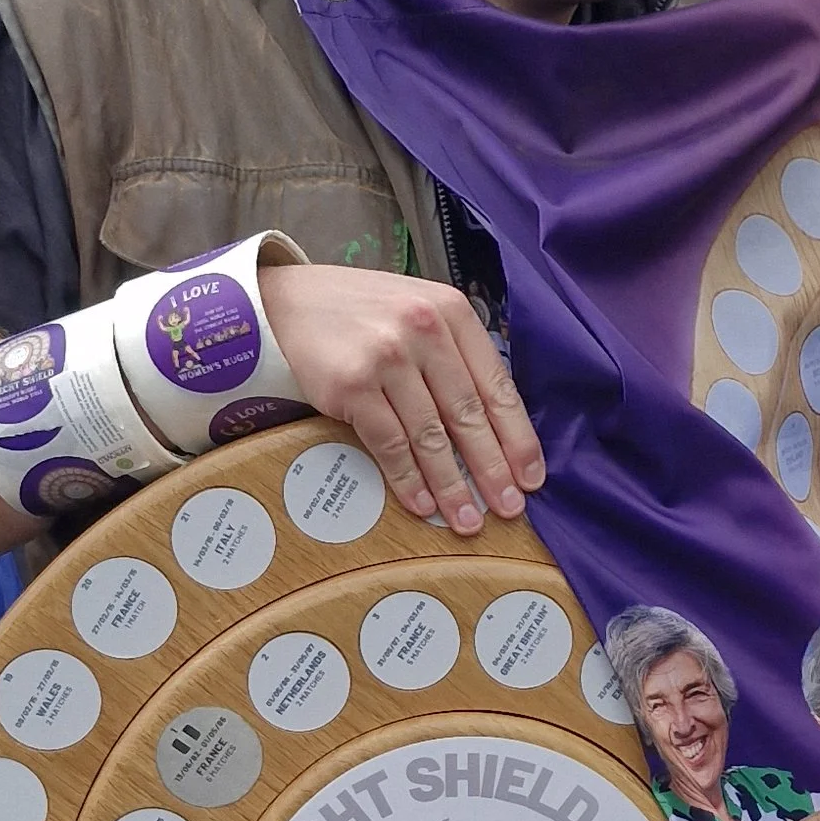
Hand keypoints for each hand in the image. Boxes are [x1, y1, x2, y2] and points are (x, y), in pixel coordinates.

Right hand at [260, 265, 542, 528]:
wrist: (288, 301)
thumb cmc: (362, 314)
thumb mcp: (419, 314)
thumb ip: (455, 357)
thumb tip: (490, 428)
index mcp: (452, 314)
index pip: (496, 386)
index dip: (517, 437)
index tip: (531, 477)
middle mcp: (424, 331)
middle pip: (469, 415)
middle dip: (492, 469)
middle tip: (509, 508)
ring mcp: (388, 357)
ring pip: (431, 436)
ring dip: (452, 485)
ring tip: (468, 519)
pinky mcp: (353, 385)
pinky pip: (390, 443)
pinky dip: (409, 478)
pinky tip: (423, 503)